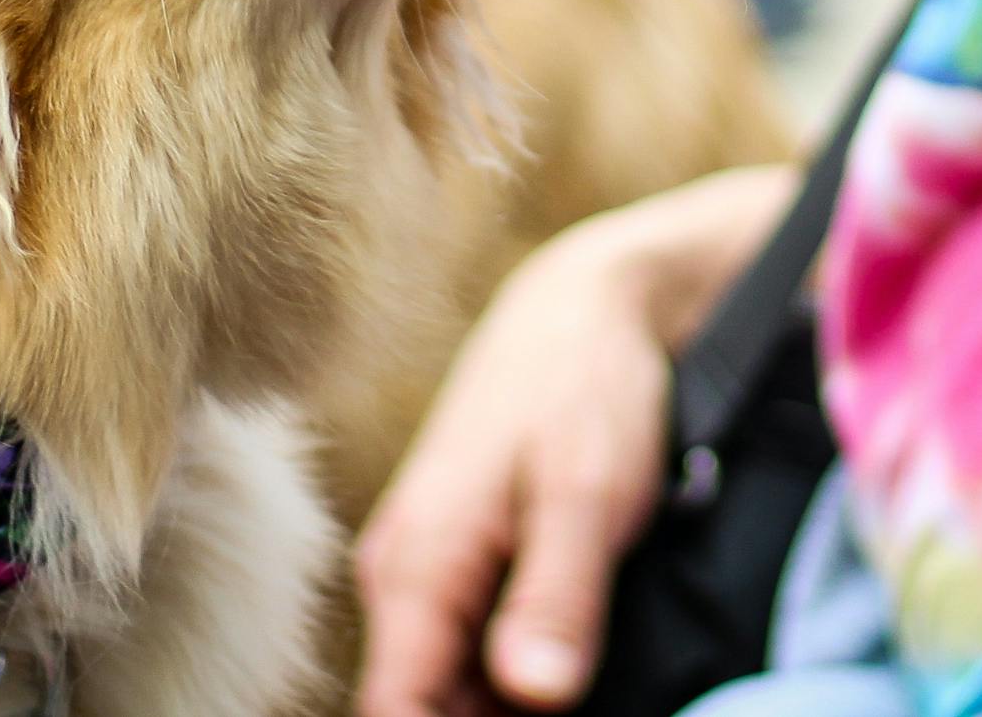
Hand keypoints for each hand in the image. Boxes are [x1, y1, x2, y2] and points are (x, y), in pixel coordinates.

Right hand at [357, 169, 793, 716]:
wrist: (585, 305)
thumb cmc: (585, 386)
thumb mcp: (586, 491)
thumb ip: (556, 595)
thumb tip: (533, 697)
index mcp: (416, 568)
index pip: (396, 713)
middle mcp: (404, 579)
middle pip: (423, 708)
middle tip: (579, 708)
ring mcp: (431, 573)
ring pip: (452, 685)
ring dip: (505, 711)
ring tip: (584, 691)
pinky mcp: (467, 566)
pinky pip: (472, 651)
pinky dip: (515, 678)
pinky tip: (569, 673)